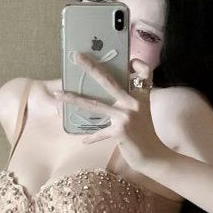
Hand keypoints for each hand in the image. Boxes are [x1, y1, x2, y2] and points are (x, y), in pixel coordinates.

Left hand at [48, 52, 167, 170]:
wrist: (153, 155)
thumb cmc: (146, 133)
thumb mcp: (143, 112)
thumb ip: (131, 99)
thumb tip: (113, 92)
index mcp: (141, 95)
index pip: (144, 73)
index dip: (138, 64)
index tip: (130, 61)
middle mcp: (133, 102)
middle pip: (109, 81)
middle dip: (91, 68)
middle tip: (77, 56)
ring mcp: (126, 116)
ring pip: (95, 104)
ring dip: (74, 99)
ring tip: (58, 94)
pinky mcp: (119, 131)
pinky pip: (100, 132)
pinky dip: (92, 137)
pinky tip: (84, 141)